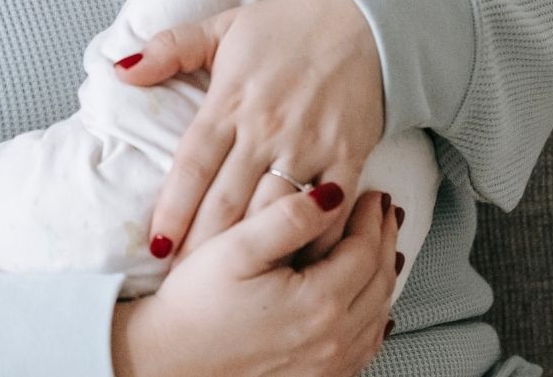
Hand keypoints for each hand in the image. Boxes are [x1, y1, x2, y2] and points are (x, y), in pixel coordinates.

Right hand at [111, 183, 400, 376]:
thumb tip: (333, 195)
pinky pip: (363, 347)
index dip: (372, 218)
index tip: (373, 193)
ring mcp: (327, 365)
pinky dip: (374, 316)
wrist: (167, 362)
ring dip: (385, 275)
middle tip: (385, 212)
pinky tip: (371, 304)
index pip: (366, 250)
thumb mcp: (236, 248)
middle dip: (385, 240)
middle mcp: (332, 338)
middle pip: (380, 281)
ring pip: (377, 314)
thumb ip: (288, 218)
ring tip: (383, 246)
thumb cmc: (195, 304)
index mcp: (319, 302)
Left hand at [113, 0, 384, 265]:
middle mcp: (265, 127)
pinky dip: (313, 240)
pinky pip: (329, 210)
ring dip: (252, 251)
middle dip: (203, 247)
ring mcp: (308, 144)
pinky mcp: (348, 155)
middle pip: (226, 201)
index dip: (172, 211)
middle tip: (185, 283)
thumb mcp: (223, 26)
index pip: (191, 166)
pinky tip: (298, 267)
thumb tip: (120, 69)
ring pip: (272, 211)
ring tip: (233, 286)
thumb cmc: (287, 26)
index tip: (156, 248)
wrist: (364, 18)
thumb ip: (170, 48)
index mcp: (229, 101)